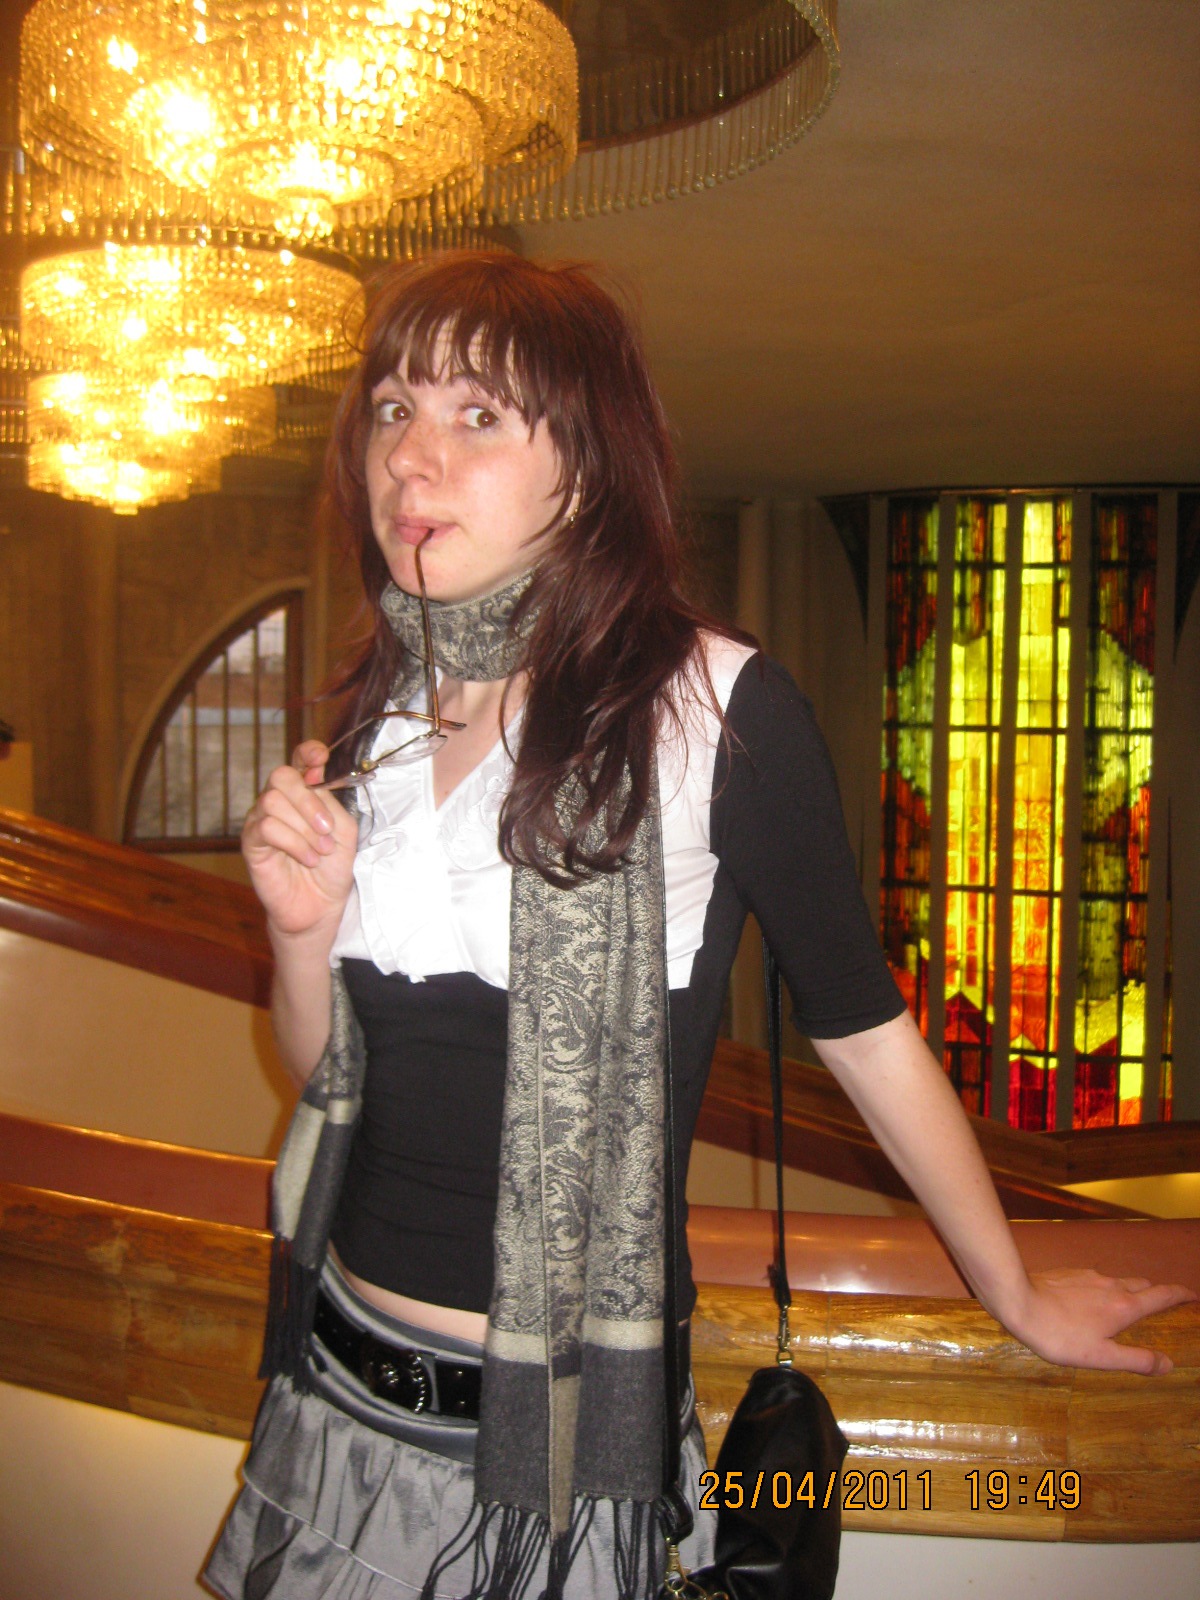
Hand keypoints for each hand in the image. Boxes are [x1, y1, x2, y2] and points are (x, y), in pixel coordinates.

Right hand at [242, 740, 357, 941]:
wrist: (320, 906)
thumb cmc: (332, 868)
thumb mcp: (344, 830)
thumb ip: (331, 802)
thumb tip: (314, 777)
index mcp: (303, 794)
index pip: (298, 760)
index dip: (307, 752)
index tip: (321, 759)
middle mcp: (278, 801)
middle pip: (281, 775)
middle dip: (308, 800)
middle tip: (327, 829)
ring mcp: (260, 820)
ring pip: (273, 801)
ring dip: (304, 827)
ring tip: (320, 851)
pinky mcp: (251, 843)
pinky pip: (267, 827)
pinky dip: (294, 842)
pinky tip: (308, 859)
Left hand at [1005, 1266, 1196, 1373]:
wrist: (1018, 1301)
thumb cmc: (1059, 1334)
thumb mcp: (1102, 1357)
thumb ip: (1136, 1360)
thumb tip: (1168, 1364)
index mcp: (1124, 1306)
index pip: (1162, 1295)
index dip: (1181, 1295)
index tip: (1193, 1296)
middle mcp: (1111, 1285)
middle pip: (1142, 1285)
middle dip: (1155, 1293)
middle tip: (1161, 1306)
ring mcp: (1088, 1276)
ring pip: (1118, 1281)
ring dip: (1128, 1290)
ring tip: (1126, 1306)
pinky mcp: (1069, 1274)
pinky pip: (1094, 1280)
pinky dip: (1102, 1289)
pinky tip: (1089, 1302)